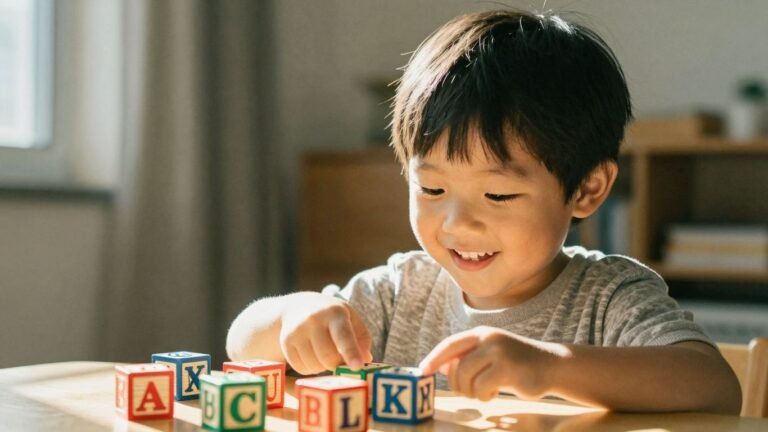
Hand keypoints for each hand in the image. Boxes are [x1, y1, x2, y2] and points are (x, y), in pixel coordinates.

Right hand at [279, 293, 372, 374]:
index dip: (351, 352)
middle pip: (329, 357)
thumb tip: (365, 359)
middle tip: (339, 360)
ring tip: (324, 354)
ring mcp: (298, 330)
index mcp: (335, 312)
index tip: (357, 366)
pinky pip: (301, 368)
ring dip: (323, 367)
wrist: (297, 307)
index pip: (344, 335)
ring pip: (314, 365)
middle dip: (336, 365)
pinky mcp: (286, 341)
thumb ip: (362, 338)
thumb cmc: (332, 317)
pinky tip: (311, 355)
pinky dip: (310, 368)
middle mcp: (314, 319)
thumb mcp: (350, 319)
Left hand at [419, 326, 561, 400]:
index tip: (422, 371)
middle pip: (457, 366)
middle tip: (469, 391)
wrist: (553, 365)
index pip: (450, 344)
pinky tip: (495, 392)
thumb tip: (440, 367)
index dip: (434, 358)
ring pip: (467, 378)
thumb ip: (468, 358)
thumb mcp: (490, 354)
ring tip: (485, 391)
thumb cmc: (518, 363)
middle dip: (458, 384)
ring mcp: (499, 352)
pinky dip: (484, 396)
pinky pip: (482, 388)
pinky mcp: (509, 369)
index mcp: (482, 333)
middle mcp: (489, 338)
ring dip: (472, 392)